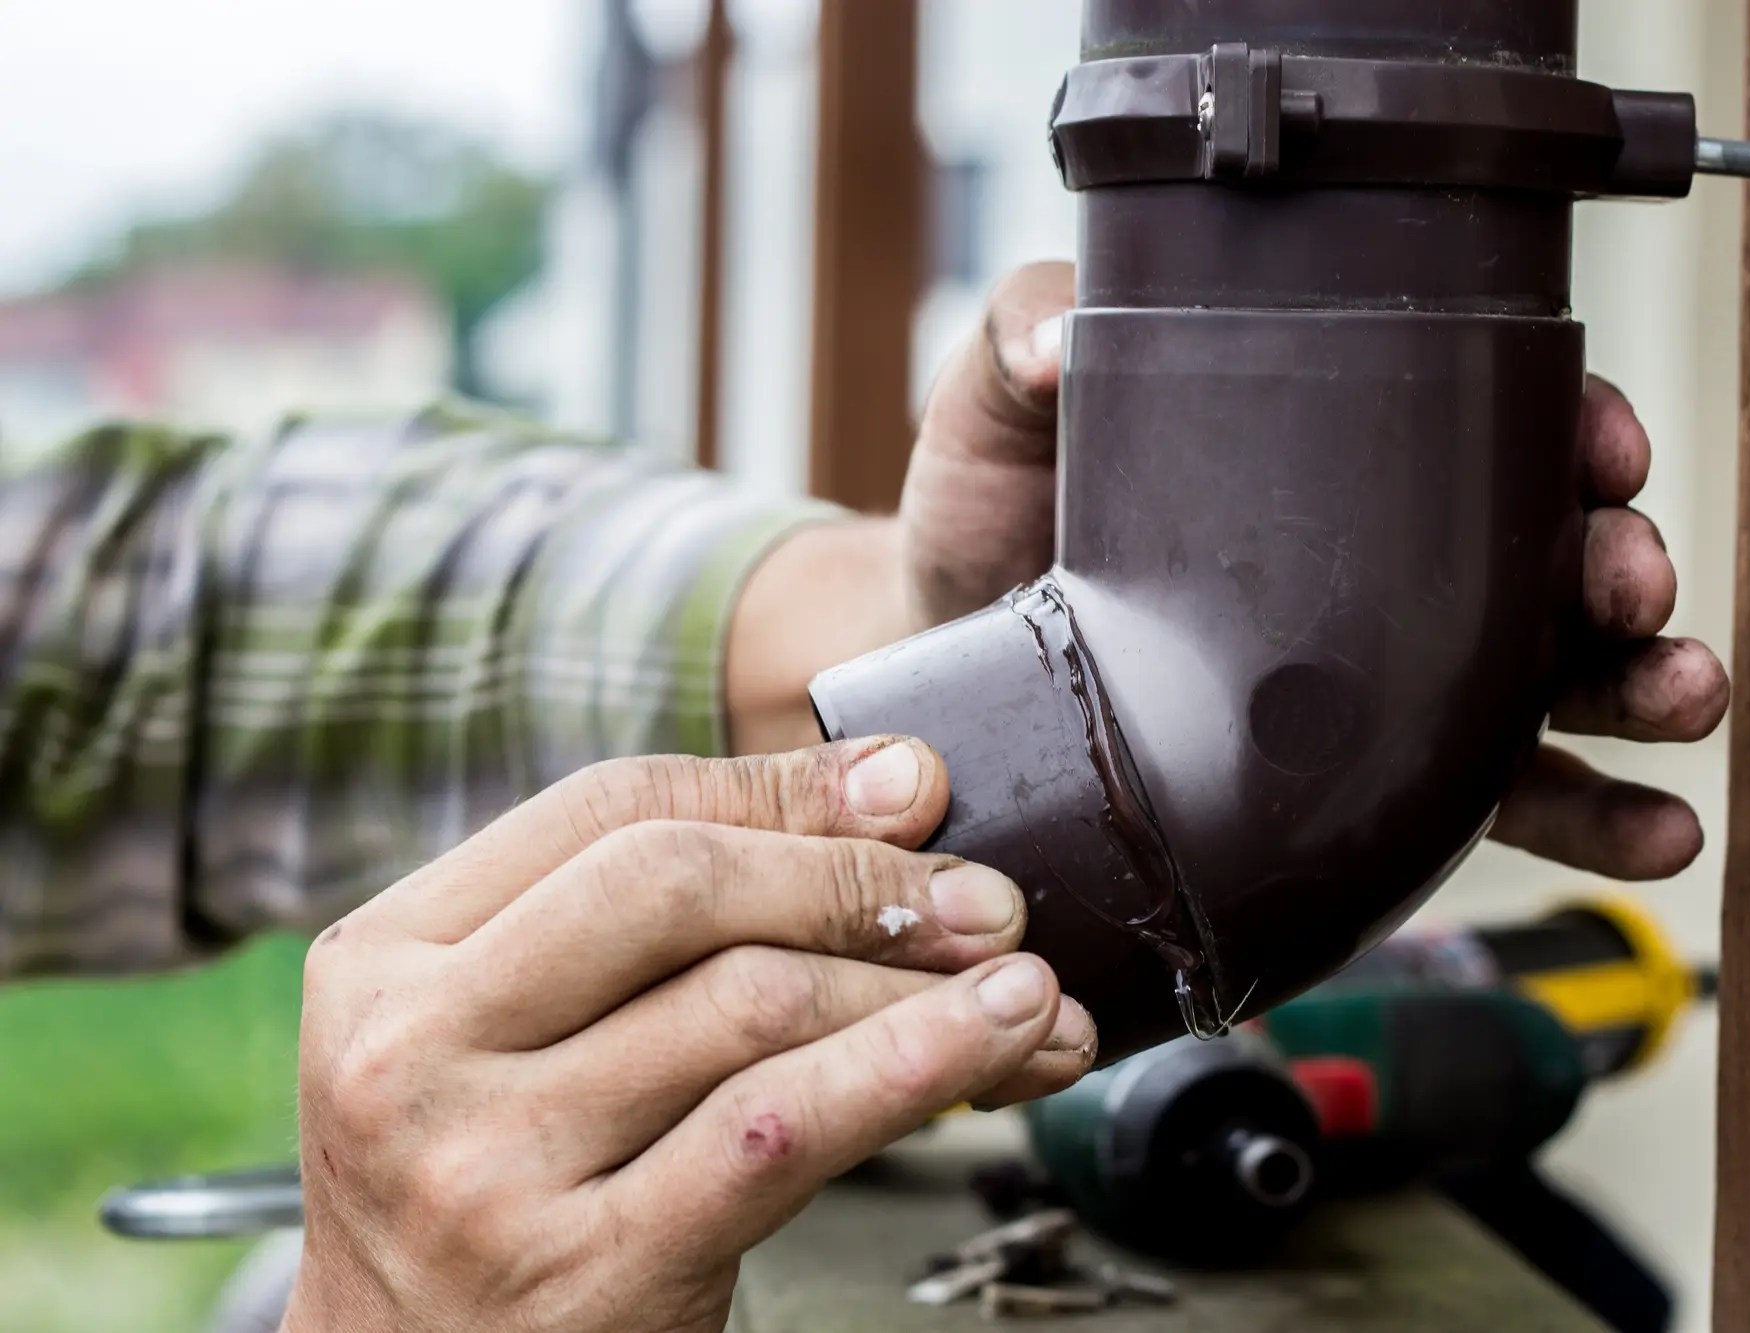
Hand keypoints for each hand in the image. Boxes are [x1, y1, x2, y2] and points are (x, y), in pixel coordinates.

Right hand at [282, 739, 1094, 1332]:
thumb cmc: (492, 1193)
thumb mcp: (509, 1037)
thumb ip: (640, 923)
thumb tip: (888, 792)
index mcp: (384, 959)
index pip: (608, 809)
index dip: (780, 786)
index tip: (912, 788)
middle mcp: (411, 1053)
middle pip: (678, 887)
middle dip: (860, 879)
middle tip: (987, 900)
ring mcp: (486, 1167)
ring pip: (752, 1004)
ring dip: (921, 984)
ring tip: (1025, 987)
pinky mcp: (580, 1274)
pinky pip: (780, 1133)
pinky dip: (911, 1068)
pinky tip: (994, 1045)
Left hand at [895, 263, 1728, 880]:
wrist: (946, 663)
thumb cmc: (983, 519)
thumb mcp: (995, 412)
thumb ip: (1025, 343)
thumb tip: (1064, 341)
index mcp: (1321, 457)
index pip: (1476, 425)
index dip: (1562, 429)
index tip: (1600, 450)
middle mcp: (1376, 562)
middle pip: (1543, 550)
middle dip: (1617, 563)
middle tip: (1629, 585)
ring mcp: (1386, 679)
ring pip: (1557, 674)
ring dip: (1641, 686)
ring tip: (1679, 700)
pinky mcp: (1365, 785)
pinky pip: (1505, 800)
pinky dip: (1598, 815)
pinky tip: (1657, 832)